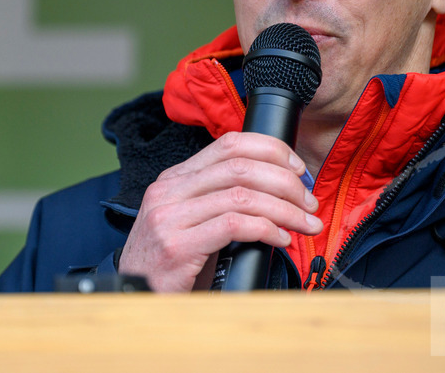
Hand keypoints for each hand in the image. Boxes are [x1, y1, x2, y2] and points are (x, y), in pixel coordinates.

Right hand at [117, 131, 322, 291]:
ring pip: (243, 195)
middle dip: (286, 182)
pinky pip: (234, 225)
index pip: (229, 144)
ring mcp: (170, 217)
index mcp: (175, 178)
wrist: (135, 300)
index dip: (271, 150)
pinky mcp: (176, 247)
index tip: (298, 169)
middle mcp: (169, 191)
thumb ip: (221, 199)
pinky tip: (281, 239)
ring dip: (285, 208)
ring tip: (306, 223)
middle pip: (241, 167)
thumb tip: (276, 188)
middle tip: (309, 201)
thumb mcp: (193, 221)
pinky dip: (267, 229)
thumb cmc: (172, 264)